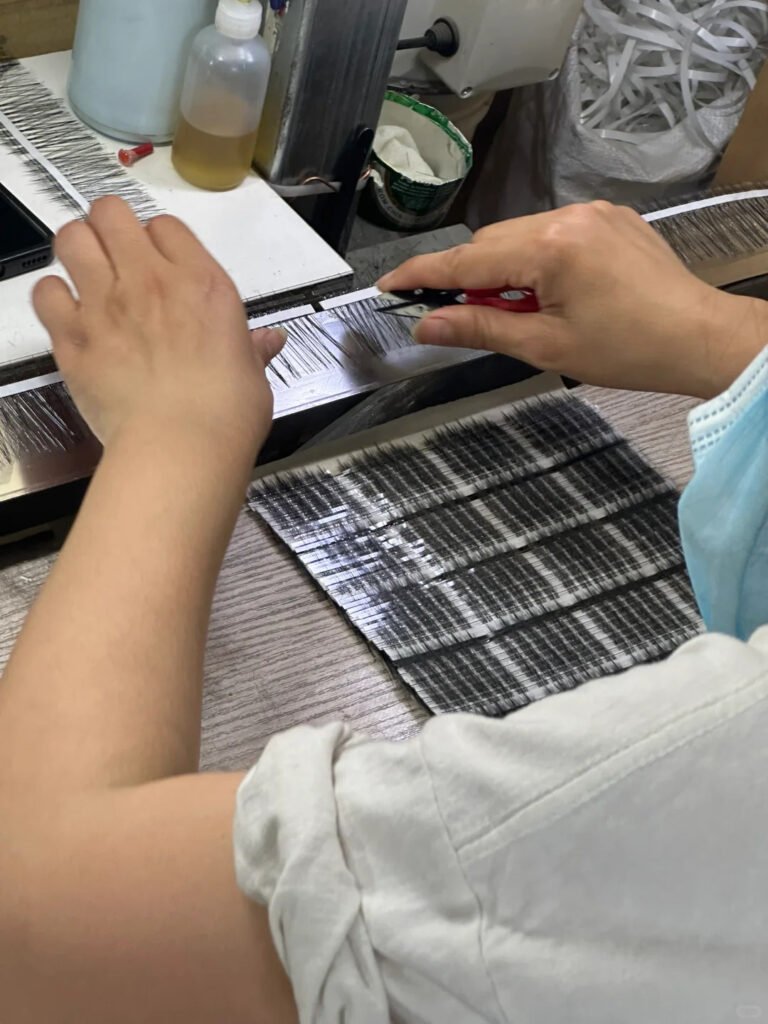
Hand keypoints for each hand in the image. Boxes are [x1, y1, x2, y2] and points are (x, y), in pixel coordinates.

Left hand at [33, 197, 285, 452]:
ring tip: (86, 274)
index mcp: (201, 283)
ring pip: (72, 239)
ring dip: (77, 250)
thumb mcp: (253, 375)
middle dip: (109, 228)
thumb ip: (253, 349)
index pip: (166, 226)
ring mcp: (106, 305)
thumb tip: (268, 342)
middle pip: (111, 213)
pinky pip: (46, 292)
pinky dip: (52, 298)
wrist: (181, 446)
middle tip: (115, 254)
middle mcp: (149, 281)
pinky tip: (68, 314)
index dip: (160, 241)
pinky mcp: (73, 337)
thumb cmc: (224, 414)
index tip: (162, 262)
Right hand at [379, 202, 767, 398]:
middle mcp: (568, 217)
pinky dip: (534, 258)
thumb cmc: (630, 349)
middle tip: (463, 319)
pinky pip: (550, 230)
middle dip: (469, 279)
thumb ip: (480, 328)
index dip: (421, 275)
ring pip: (517, 235)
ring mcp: (591, 212)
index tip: (389, 285)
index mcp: (551, 249)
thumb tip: (428, 327)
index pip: (466, 261)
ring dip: (503, 269)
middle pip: (489, 243)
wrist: (697, 338)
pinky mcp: (607, 217)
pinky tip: (548, 291)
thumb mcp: (545, 346)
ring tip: (522, 312)